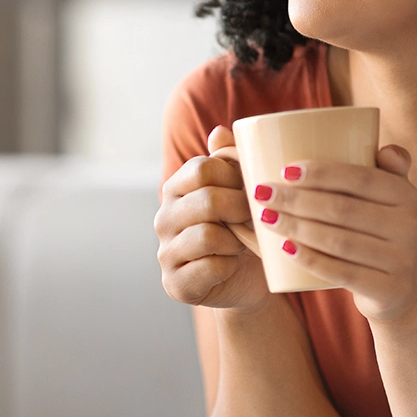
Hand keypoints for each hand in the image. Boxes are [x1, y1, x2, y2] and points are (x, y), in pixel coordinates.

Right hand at [155, 125, 269, 311]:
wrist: (246, 281)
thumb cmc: (243, 231)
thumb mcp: (240, 193)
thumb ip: (229, 161)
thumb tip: (220, 132)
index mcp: (175, 188)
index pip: (203, 168)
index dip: (236, 177)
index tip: (251, 189)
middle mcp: (163, 218)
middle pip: (207, 200)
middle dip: (241, 209)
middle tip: (253, 219)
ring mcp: (165, 252)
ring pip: (208, 235)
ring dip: (236, 241)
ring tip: (242, 244)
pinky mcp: (175, 284)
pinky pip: (210, 267)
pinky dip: (229, 266)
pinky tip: (231, 266)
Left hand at [250, 145, 416, 323]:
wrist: (403, 292)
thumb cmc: (383, 233)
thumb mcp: (393, 201)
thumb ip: (390, 170)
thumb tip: (383, 148)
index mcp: (407, 196)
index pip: (360, 178)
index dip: (320, 173)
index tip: (283, 171)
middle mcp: (409, 227)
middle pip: (342, 209)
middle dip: (296, 200)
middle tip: (263, 194)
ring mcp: (401, 261)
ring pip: (338, 242)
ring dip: (296, 228)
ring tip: (266, 218)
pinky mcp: (388, 290)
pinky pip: (342, 273)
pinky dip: (311, 260)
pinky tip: (285, 248)